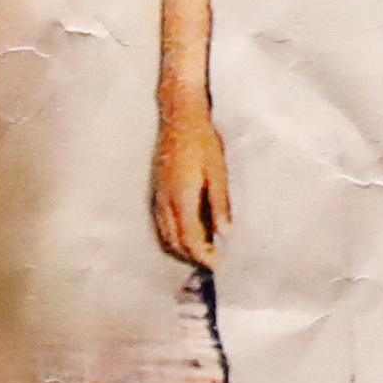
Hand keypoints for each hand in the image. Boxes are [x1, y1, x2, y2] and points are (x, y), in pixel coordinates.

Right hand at [147, 110, 229, 272]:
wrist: (180, 117)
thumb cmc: (203, 141)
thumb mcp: (217, 172)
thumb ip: (220, 204)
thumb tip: (225, 234)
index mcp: (182, 198)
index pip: (190, 239)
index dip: (204, 256)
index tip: (220, 265)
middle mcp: (165, 201)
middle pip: (176, 242)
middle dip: (194, 256)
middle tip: (215, 262)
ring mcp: (158, 196)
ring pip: (166, 234)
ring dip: (183, 248)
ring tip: (204, 251)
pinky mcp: (157, 190)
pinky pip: (162, 222)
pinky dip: (174, 235)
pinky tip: (189, 232)